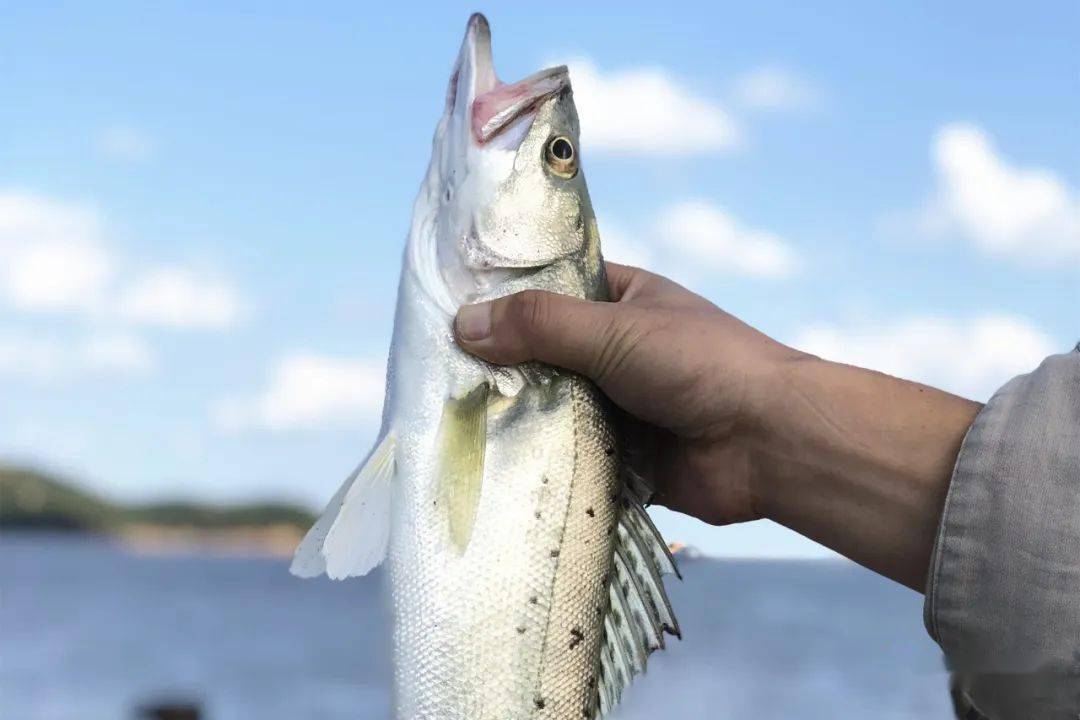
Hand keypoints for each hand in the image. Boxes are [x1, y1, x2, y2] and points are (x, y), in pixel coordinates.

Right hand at [453, 262, 805, 525]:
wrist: (770, 443)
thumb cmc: (701, 364)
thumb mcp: (615, 330)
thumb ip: (541, 326)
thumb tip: (463, 325)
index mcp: (625, 301)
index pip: (553, 289)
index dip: (506, 297)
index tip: (448, 310)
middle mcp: (619, 351)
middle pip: (545, 355)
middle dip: (502, 368)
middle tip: (435, 377)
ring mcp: (621, 406)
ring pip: (554, 409)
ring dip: (518, 419)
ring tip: (449, 425)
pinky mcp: (623, 459)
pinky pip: (571, 458)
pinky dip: (542, 464)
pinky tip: (491, 470)